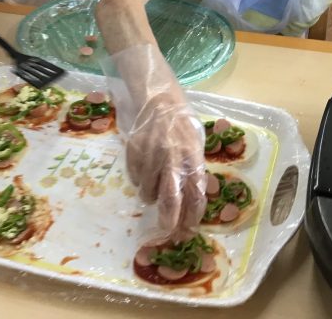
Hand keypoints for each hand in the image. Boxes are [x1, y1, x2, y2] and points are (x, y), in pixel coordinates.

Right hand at [127, 91, 206, 240]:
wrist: (159, 101)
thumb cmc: (183, 125)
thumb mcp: (196, 145)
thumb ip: (195, 170)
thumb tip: (192, 201)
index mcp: (193, 157)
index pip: (196, 194)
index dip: (192, 216)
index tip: (188, 229)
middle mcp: (172, 158)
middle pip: (170, 199)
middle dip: (168, 221)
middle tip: (166, 230)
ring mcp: (151, 156)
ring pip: (148, 193)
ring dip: (151, 198)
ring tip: (155, 187)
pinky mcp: (134, 153)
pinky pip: (135, 180)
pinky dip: (140, 182)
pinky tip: (146, 170)